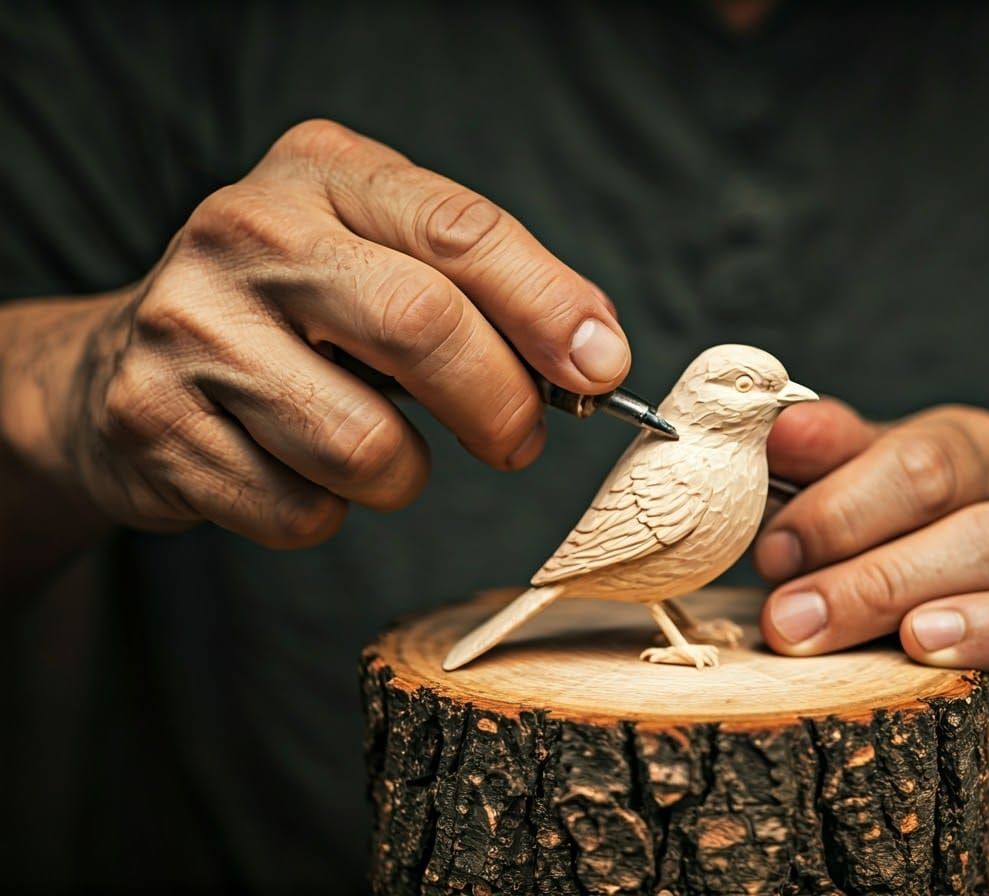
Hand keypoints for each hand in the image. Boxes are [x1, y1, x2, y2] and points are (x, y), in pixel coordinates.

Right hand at [41, 120, 630, 547]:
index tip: (602, 368)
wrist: (125, 357)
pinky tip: (295, 468)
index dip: (548, 306)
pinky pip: (299, 512)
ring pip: (365, 446)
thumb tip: (593, 355)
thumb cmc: (295, 312)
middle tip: (516, 441)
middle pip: (422, 326)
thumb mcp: (382, 258)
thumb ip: (483, 291)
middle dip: (500, 404)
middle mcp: (245, 232)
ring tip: (371, 445)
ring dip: (400, 475)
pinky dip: (325, 512)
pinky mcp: (151, 422)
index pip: (461, 231)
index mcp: (321, 172)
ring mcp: (188, 327)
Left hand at [754, 399, 988, 758]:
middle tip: (779, 607)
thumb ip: (825, 478)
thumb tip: (769, 438)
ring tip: (823, 628)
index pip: (879, 441)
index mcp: (950, 443)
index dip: (817, 486)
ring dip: (894, 585)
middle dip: (839, 533)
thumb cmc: (934, 576)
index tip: (764, 546)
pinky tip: (926, 644)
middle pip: (928, 476)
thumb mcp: (874, 522)